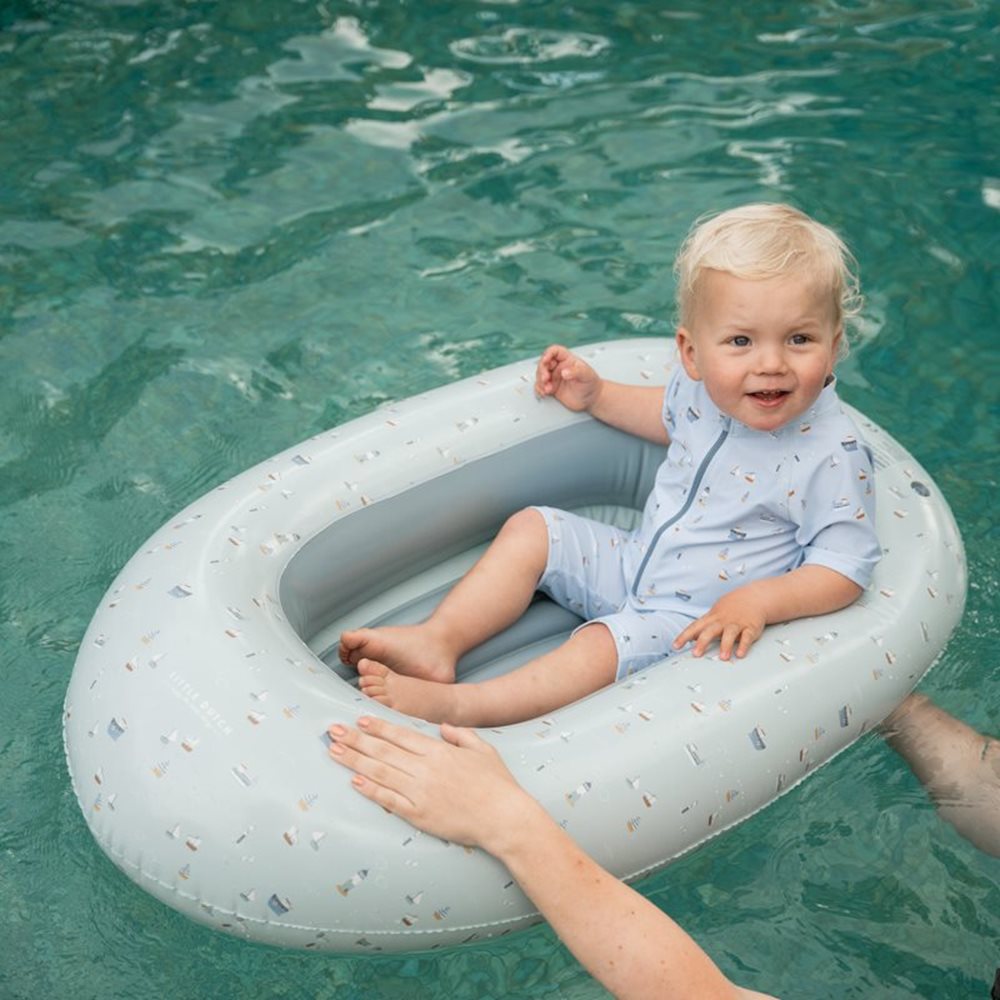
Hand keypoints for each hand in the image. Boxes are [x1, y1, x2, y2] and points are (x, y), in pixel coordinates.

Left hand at [327, 717, 529, 849]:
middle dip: (355, 739)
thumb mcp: (483, 749)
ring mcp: (420, 792)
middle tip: (333, 730)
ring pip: (380, 772)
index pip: (400, 734)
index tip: (358, 719)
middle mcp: (425, 768)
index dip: (377, 726)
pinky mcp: (419, 815)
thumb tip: (443, 727)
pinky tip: (355, 781)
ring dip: (355, 761)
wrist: (504, 818)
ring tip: (334, 752)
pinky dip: (370, 790)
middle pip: (383, 750)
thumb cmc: (498, 784)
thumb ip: (461, 734)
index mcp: (439, 751)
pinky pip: (389, 800)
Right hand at [535, 344, 602, 412]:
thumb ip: (576, 372)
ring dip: (540, 381)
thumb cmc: (591, 384)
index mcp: (568, 360)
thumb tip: (564, 372)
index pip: (555, 351)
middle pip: (544, 363)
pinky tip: (544, 392)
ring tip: (547, 388)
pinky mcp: (552, 388)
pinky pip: (541, 386)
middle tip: (546, 378)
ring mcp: (555, 378)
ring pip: (540, 375)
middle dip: (542, 370)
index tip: (546, 360)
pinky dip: (540, 389)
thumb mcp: (586, 375)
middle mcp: (559, 367)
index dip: (548, 354)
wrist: (592, 399)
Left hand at [673, 588, 767, 659]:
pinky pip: (747, 637)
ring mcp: (737, 623)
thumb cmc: (731, 607)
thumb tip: (691, 637)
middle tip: (696, 654)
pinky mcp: (750, 627)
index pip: (695, 627)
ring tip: (723, 657)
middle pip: (710, 630)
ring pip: (730, 633)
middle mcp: (722, 620)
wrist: (754, 596)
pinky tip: (740, 654)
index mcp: (712, 617)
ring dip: (726, 645)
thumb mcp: (715, 614)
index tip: (675, 646)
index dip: (684, 636)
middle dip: (702, 642)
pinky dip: (744, 645)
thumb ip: (703, 626)